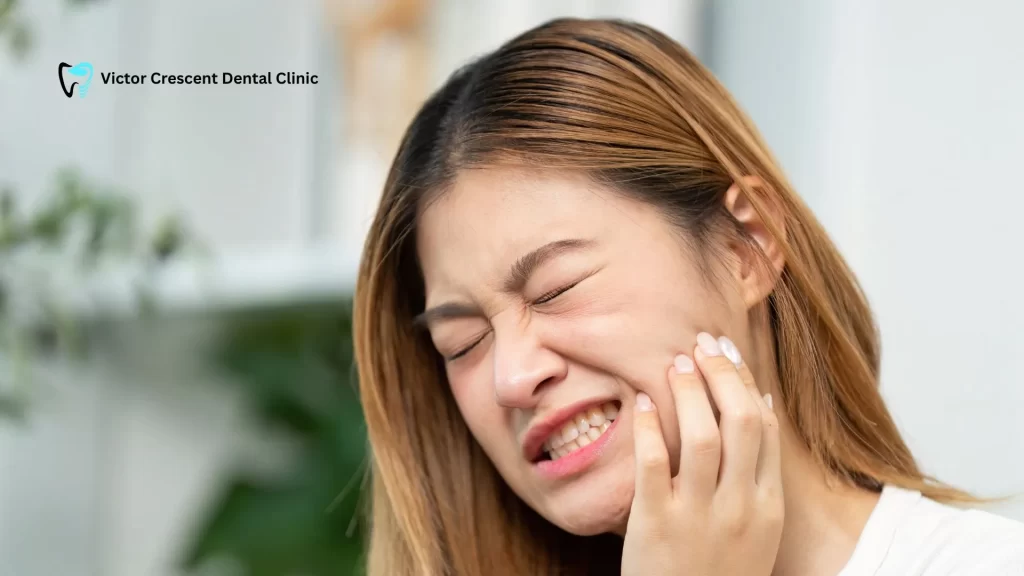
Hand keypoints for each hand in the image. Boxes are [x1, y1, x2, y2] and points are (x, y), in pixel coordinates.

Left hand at [621, 332, 783, 575]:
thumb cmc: (718, 571)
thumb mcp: (756, 529)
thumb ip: (760, 474)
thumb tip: (761, 404)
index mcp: (768, 507)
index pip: (765, 429)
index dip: (746, 384)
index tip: (727, 354)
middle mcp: (739, 507)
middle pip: (740, 422)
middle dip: (722, 374)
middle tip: (702, 343)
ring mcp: (698, 516)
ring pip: (702, 436)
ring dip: (689, 391)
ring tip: (675, 363)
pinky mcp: (656, 524)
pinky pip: (653, 463)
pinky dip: (649, 427)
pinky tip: (640, 403)